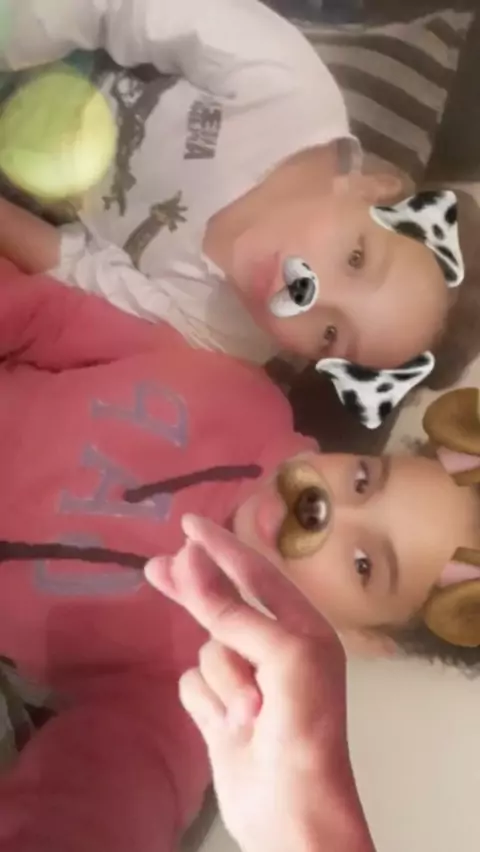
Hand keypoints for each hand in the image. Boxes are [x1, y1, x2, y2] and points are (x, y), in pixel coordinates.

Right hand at [146, 516, 374, 851]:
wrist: (293, 810)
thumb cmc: (304, 723)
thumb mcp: (279, 654)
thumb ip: (231, 609)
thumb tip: (189, 559)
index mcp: (302, 627)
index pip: (255, 574)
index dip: (222, 546)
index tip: (188, 523)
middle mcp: (274, 648)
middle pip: (221, 606)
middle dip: (194, 592)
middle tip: (155, 569)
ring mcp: (245, 681)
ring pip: (207, 652)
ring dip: (224, 680)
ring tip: (249, 713)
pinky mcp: (220, 712)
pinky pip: (193, 685)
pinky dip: (208, 703)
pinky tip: (227, 727)